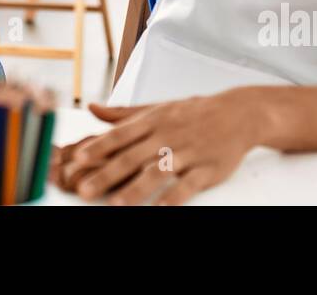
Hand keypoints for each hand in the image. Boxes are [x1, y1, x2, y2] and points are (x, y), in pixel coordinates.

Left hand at [56, 90, 270, 204]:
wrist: (238, 113)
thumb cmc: (192, 112)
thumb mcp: (157, 107)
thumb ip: (123, 114)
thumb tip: (92, 109)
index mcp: (152, 120)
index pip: (120, 135)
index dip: (98, 147)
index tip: (78, 160)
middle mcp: (167, 135)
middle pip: (132, 156)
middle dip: (106, 174)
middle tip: (84, 190)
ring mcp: (187, 152)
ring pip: (157, 172)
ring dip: (135, 189)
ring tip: (115, 205)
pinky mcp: (207, 168)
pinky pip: (188, 185)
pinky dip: (173, 198)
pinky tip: (160, 209)